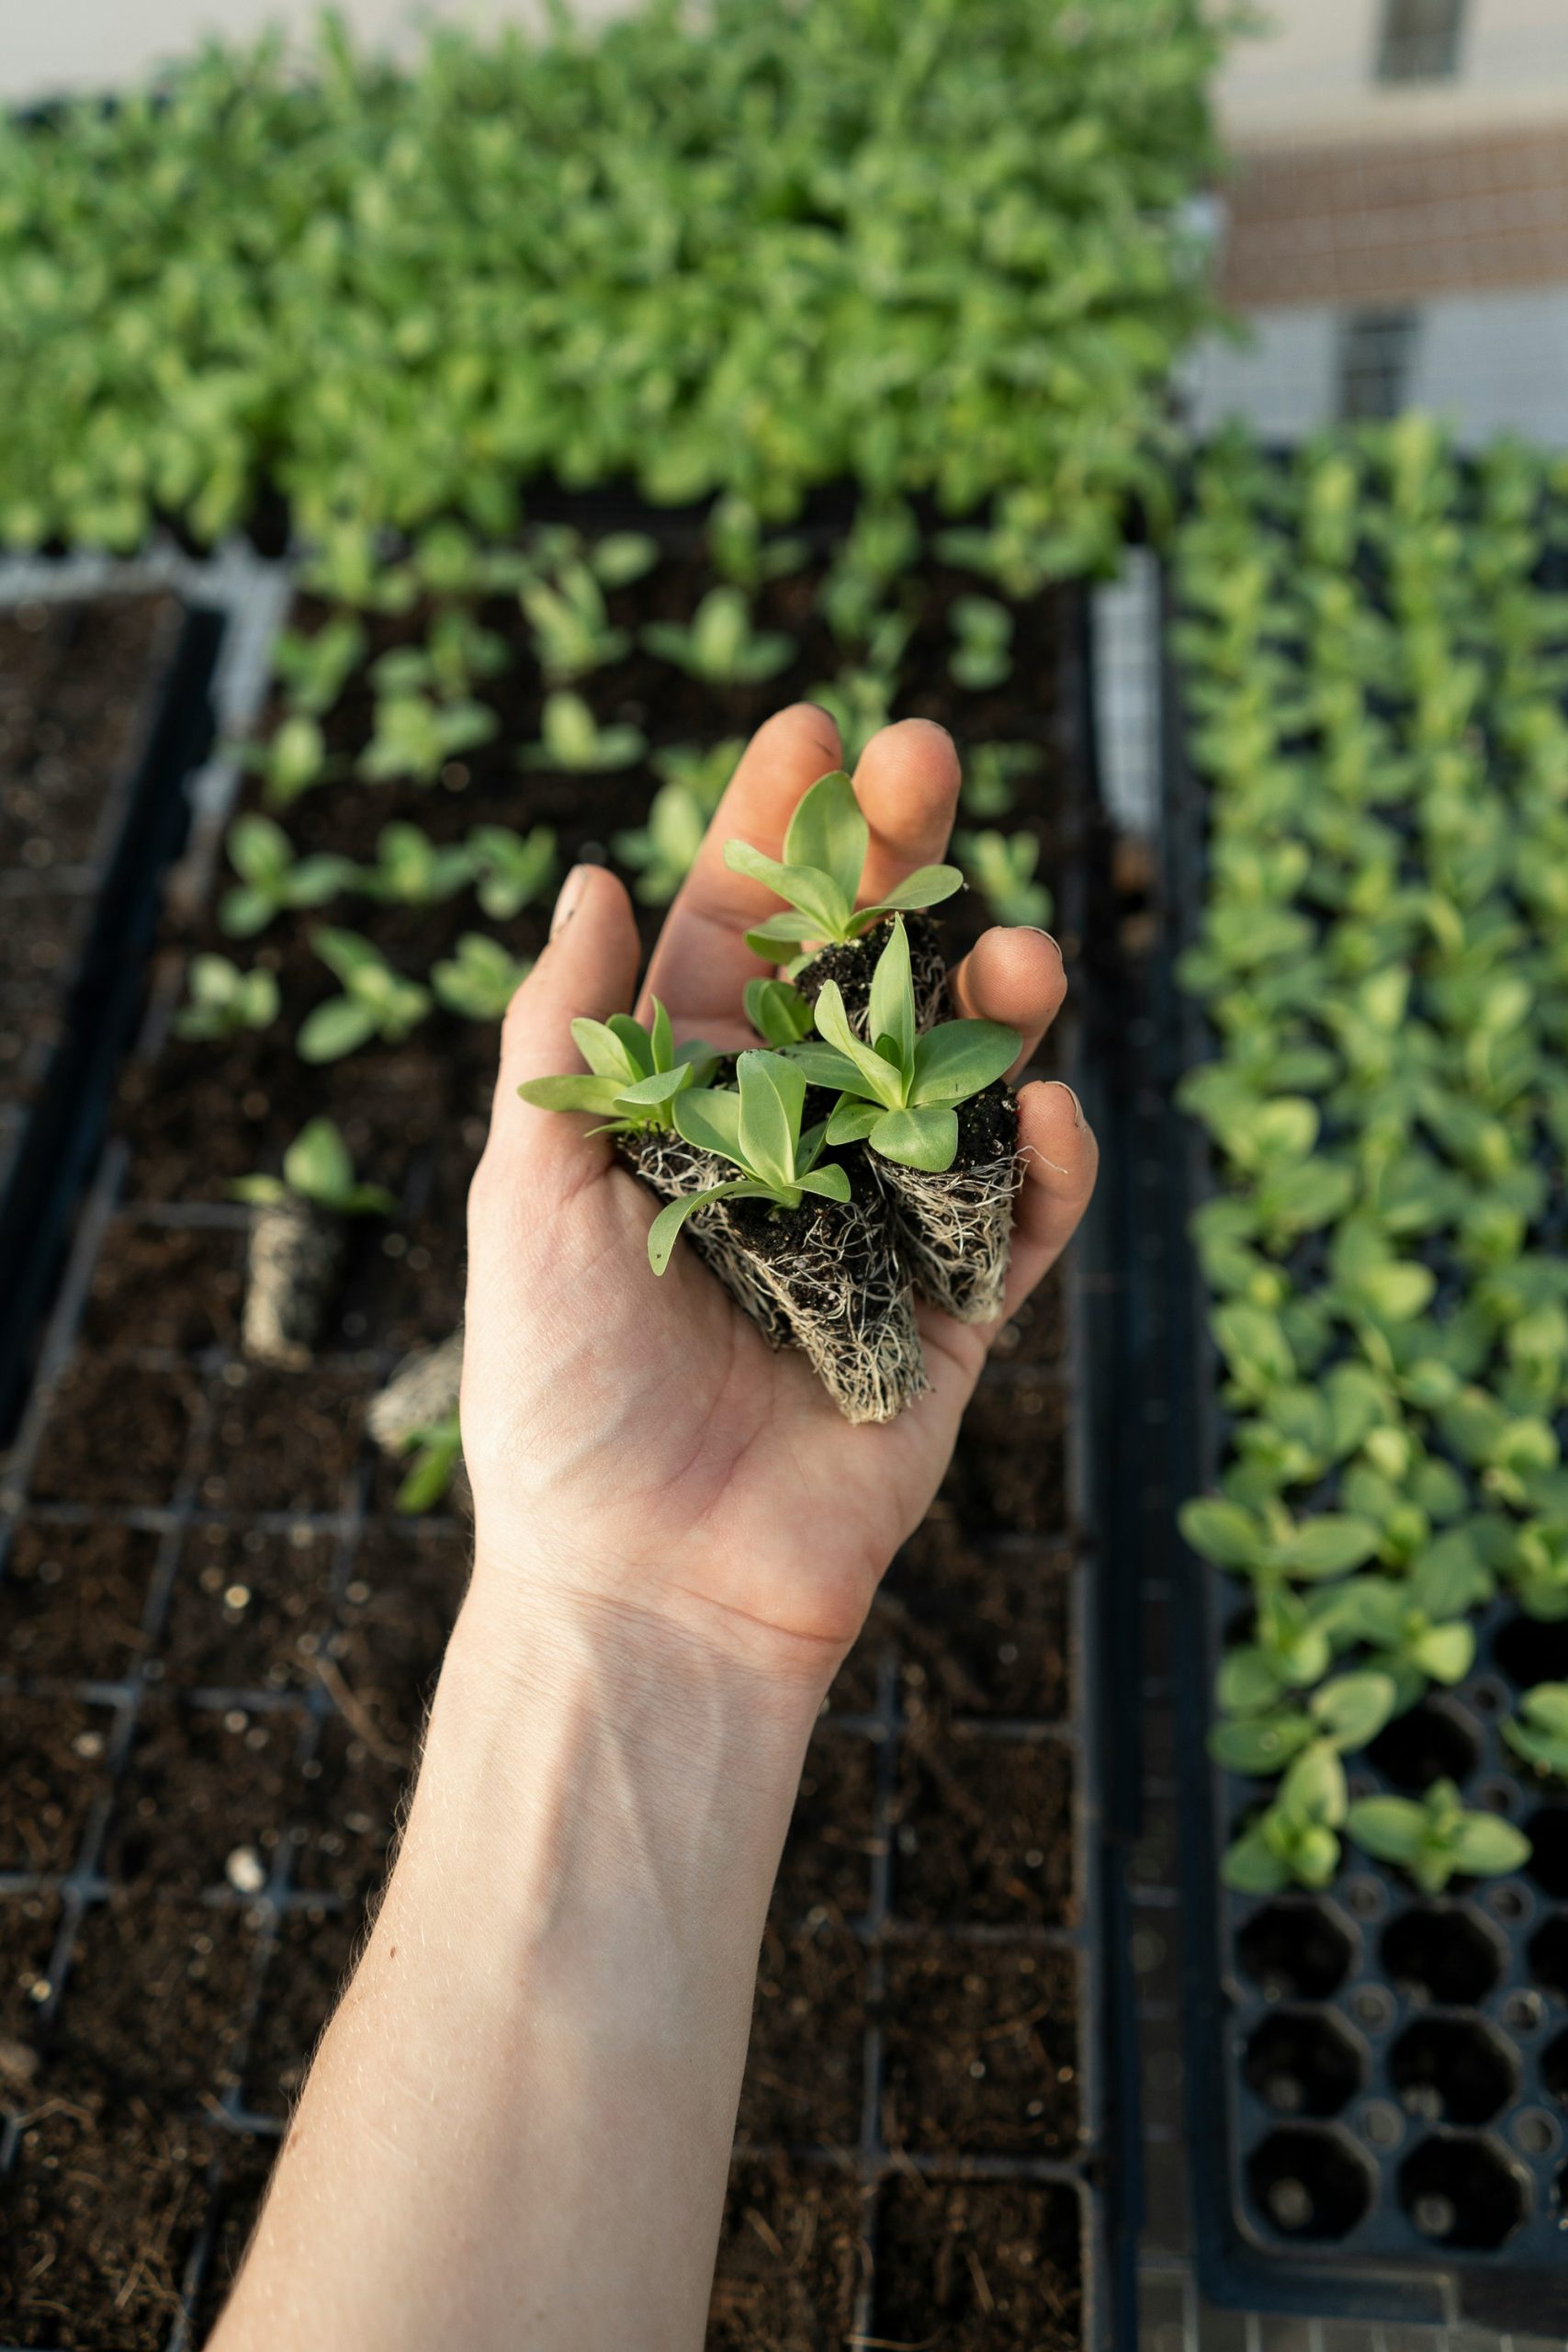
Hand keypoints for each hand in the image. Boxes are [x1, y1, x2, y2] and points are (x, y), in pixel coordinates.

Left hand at [460, 707, 1096, 1696]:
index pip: (731, 938)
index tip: (812, 724)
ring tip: (1019, 947)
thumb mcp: (534, 1199)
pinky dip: (1049, 1166)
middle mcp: (788, 1142)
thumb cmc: (562, 1396)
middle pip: (861, 973)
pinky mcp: (953, 1318)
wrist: (647, 1588)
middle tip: (929, 758)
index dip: (772, 832)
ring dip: (997, 1001)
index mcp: (680, 1104)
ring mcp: (880, 1222)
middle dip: (898, 863)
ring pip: (963, 1077)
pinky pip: (1021, 1221)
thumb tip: (585, 873)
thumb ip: (567, 1042)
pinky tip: (1057, 1112)